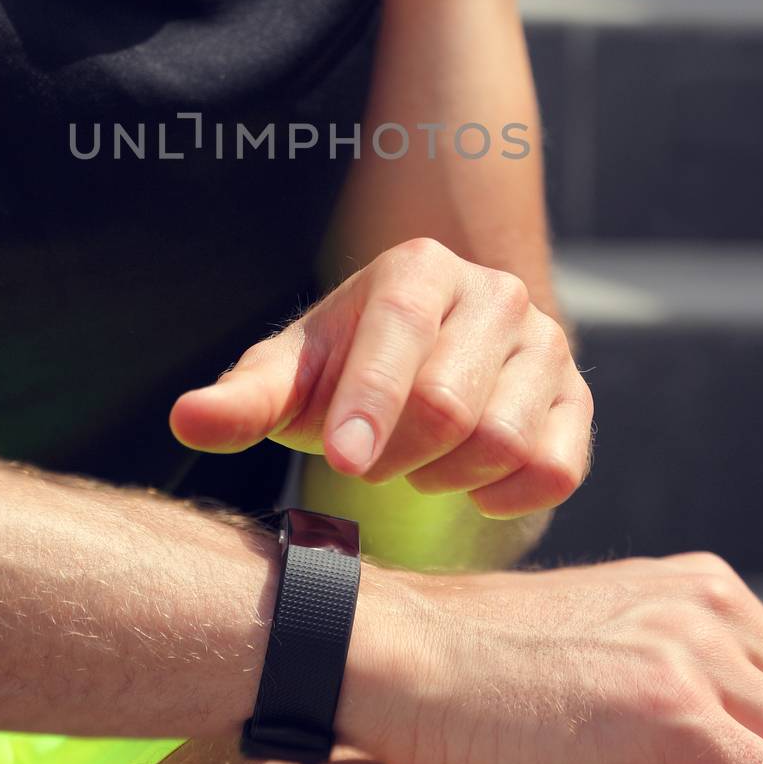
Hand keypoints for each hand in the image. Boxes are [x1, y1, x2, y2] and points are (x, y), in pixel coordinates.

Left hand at [168, 236, 591, 517]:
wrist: (418, 374)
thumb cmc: (341, 375)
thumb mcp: (288, 379)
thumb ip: (241, 398)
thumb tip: (186, 419)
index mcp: (419, 267)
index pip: (399, 333)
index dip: (369, 403)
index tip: (342, 461)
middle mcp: (494, 292)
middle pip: (451, 402)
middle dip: (397, 451)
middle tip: (371, 456)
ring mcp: (545, 343)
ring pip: (505, 440)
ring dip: (446, 476)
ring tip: (416, 462)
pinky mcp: (576, 398)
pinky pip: (556, 468)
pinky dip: (508, 496)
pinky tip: (469, 485)